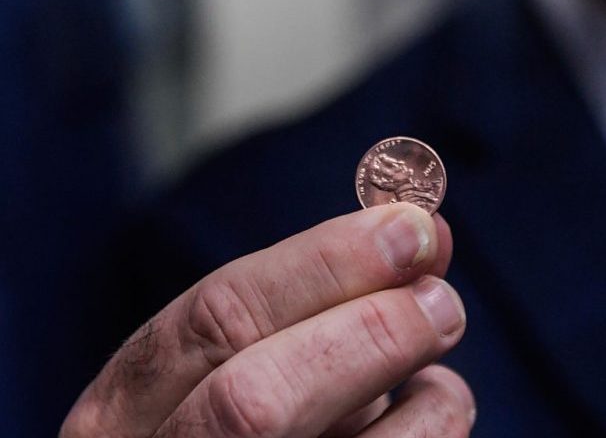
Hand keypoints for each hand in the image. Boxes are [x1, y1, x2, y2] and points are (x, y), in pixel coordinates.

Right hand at [61, 203, 474, 436]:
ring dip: (423, 407)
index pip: (214, 318)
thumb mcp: (245, 364)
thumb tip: (422, 234)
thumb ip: (313, 307)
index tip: (409, 227)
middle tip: (443, 302)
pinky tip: (423, 427)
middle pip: (255, 402)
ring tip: (438, 387)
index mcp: (122, 414)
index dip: (323, 263)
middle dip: (368, 334)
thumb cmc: (233, 428)